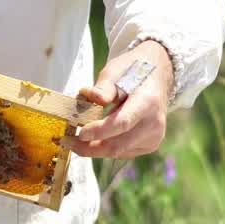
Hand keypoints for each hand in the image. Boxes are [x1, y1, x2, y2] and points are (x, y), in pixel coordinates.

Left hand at [70, 41, 173, 158]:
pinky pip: (122, 152)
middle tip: (67, 141)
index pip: (122, 123)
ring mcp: (154, 137)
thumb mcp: (115, 71)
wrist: (157, 75)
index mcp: (148, 102)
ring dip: (95, 147)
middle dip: (89, 147)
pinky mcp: (150, 145)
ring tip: (79, 136)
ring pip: (117, 152)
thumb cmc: (132, 71)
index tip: (78, 133)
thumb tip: (88, 96)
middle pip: (117, 145)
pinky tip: (97, 136)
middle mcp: (154, 124)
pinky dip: (106, 146)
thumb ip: (103, 87)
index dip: (99, 131)